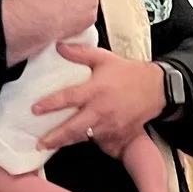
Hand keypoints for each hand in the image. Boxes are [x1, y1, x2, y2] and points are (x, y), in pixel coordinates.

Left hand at [34, 43, 163, 151]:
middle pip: (73, 128)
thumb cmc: (129, 74)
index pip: (68, 98)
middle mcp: (101, 110)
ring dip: (68, 142)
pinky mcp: (119, 135)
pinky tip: (80, 144)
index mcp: (95, 90)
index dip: (50, 104)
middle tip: (40, 143)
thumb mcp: (105, 58)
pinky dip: (90, 143)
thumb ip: (80, 53)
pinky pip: (101, 143)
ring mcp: (110, 125)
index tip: (35, 109)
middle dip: (55, 137)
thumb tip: (59, 46)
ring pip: (84, 138)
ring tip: (52, 145)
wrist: (157, 89)